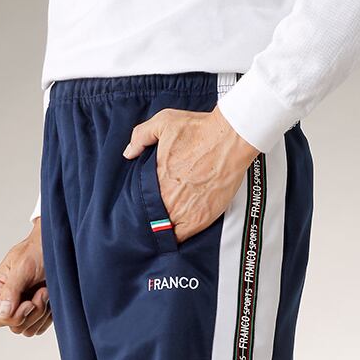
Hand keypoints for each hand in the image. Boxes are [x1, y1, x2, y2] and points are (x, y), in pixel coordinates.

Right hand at [0, 218, 51, 336]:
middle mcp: (9, 300)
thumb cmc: (38, 250)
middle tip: (42, 292)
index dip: (14, 317)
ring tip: (46, 292)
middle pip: (15, 327)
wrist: (57, 246)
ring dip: (42, 314)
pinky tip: (51, 299)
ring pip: (28, 330)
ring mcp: (23, 308)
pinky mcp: (38, 313)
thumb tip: (2, 313)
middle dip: (32, 313)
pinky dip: (48, 317)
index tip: (28, 303)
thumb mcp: (23, 267)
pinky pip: (40, 328)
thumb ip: (11, 291)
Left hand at [123, 107, 257, 242]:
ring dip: (164, 229)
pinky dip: (178, 237)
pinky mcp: (201, 219)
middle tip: (153, 217)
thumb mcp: (164, 122)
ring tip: (164, 226)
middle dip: (151, 218)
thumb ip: (141, 136)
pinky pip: (183, 237)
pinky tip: (176, 233)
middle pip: (151, 219)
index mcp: (155, 179)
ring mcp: (185, 211)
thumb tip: (128, 153)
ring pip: (166, 231)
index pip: (140, 202)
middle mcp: (168, 198)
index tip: (142, 205)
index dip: (140, 206)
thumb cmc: (200, 130)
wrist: (230, 140)